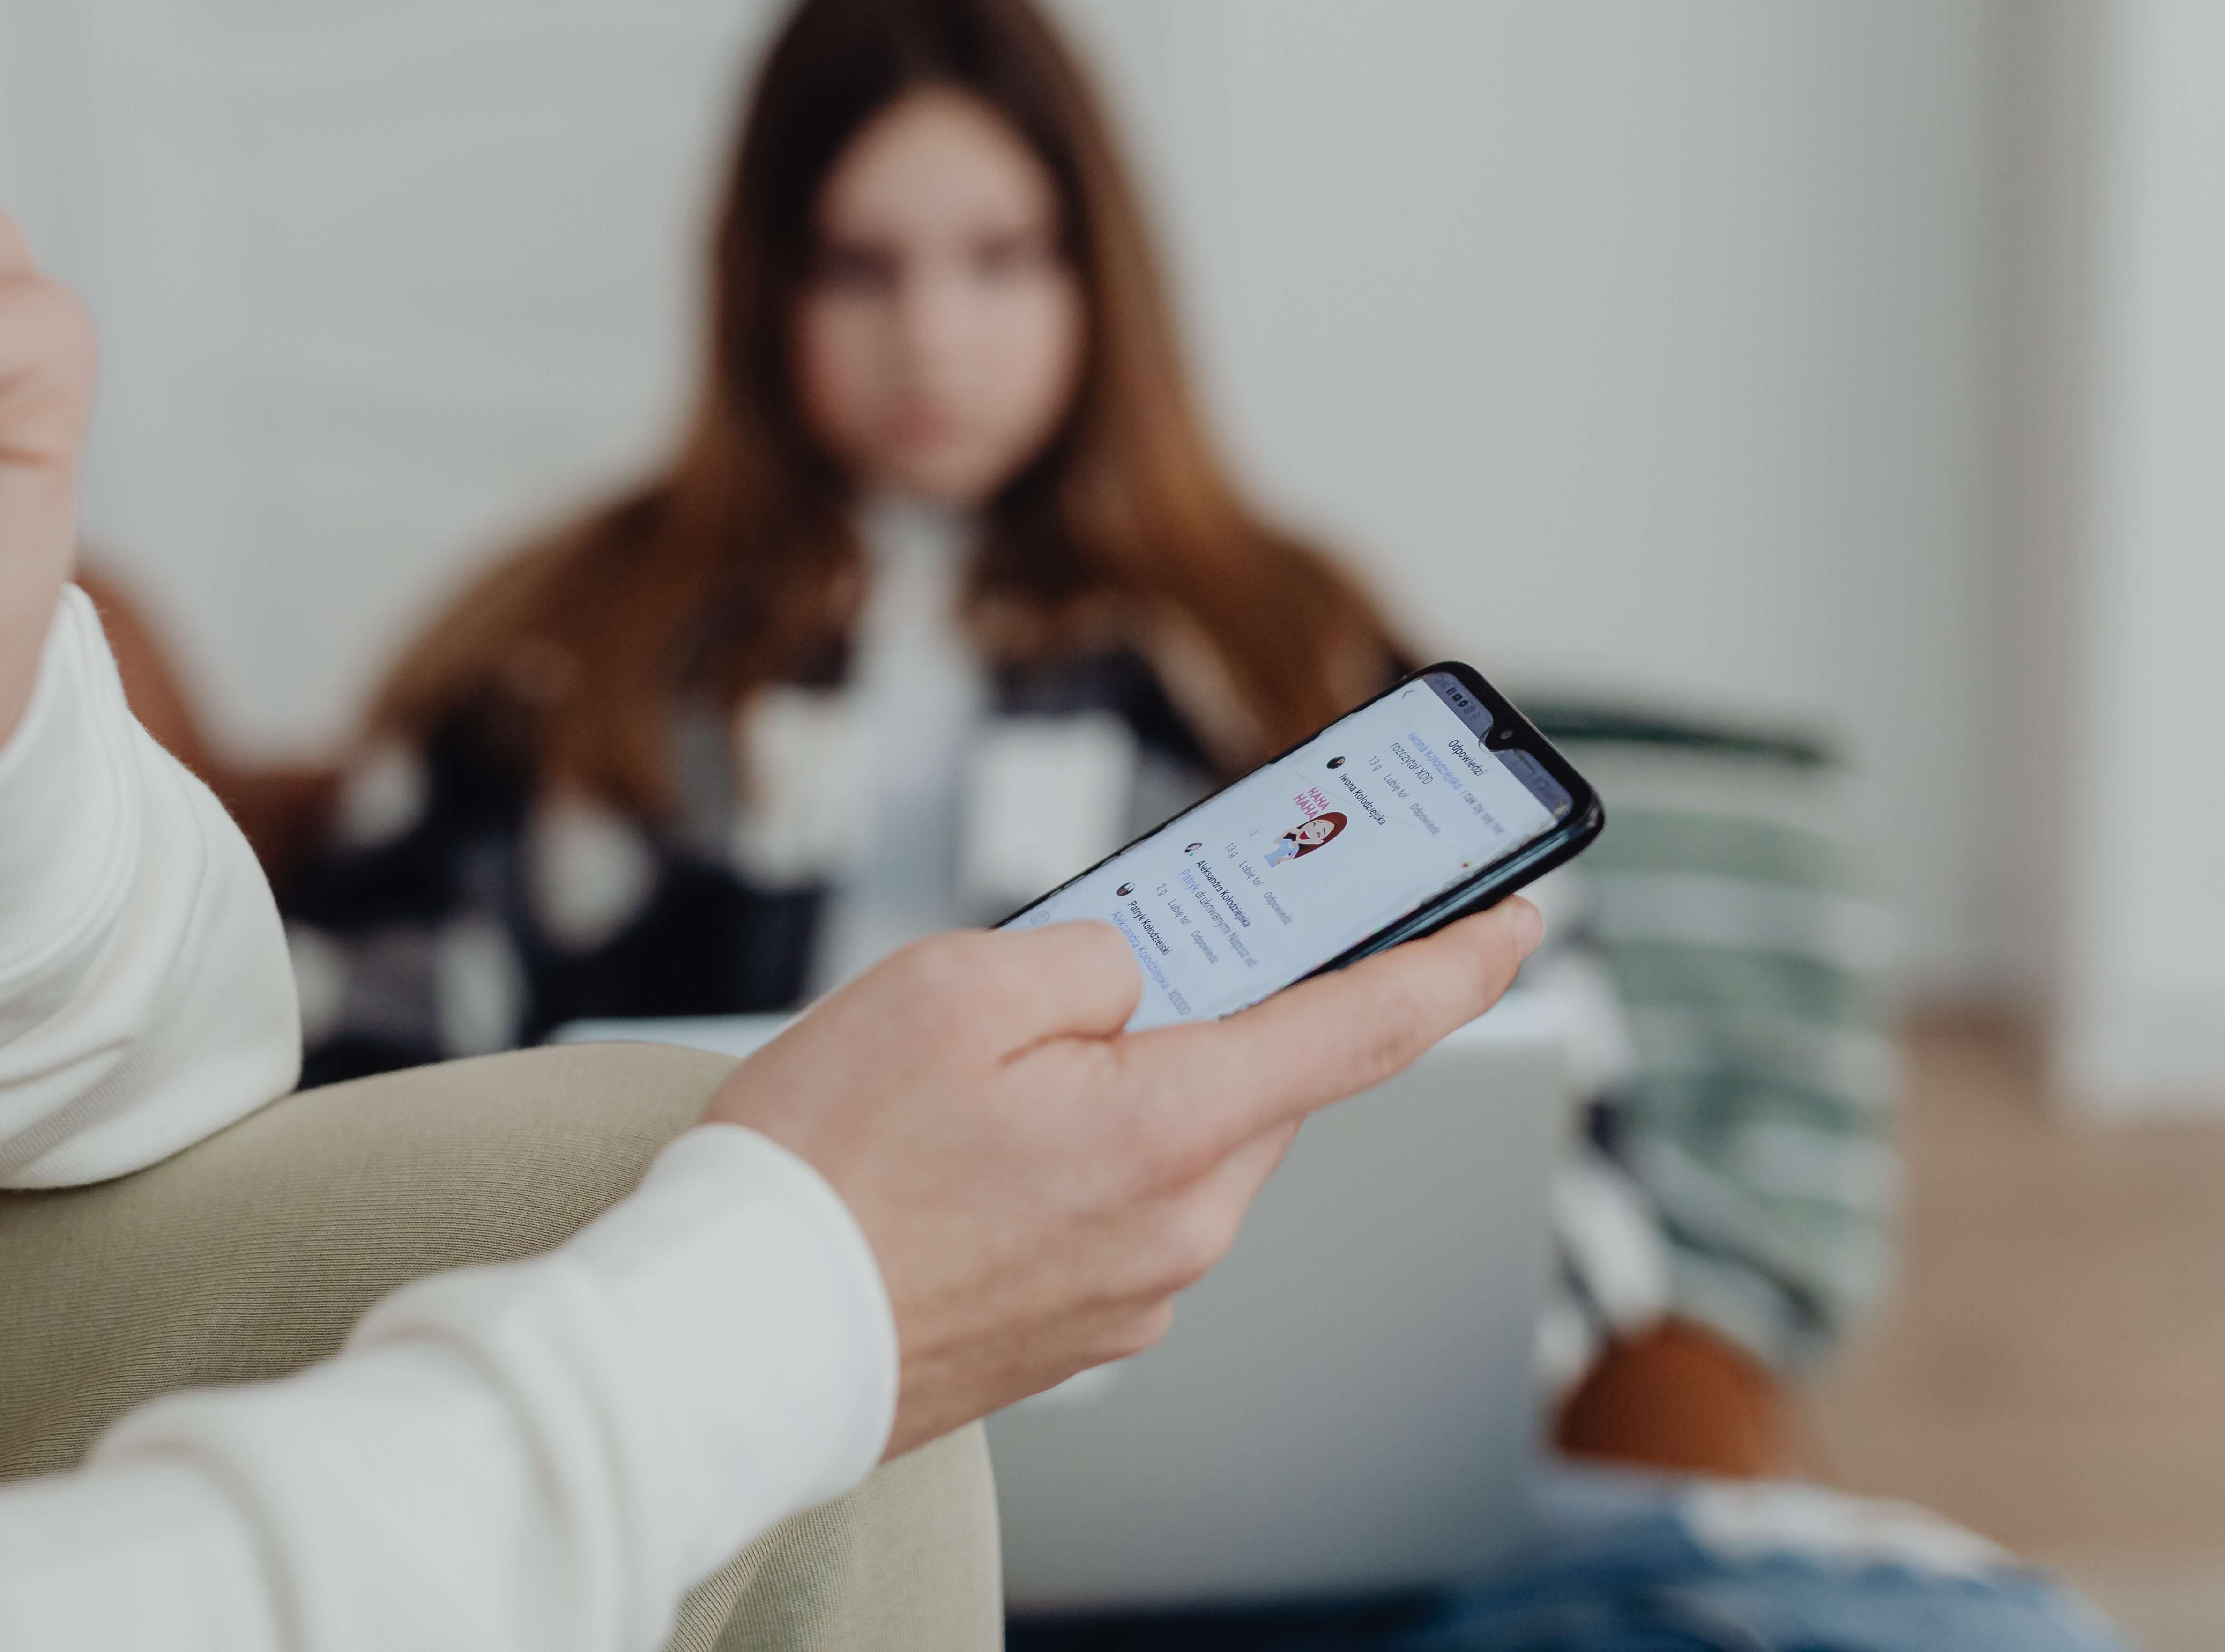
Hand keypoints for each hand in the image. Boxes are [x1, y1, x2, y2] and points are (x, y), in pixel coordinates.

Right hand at [708, 899, 1543, 1457]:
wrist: (737, 1333)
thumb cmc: (826, 1159)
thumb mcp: (949, 984)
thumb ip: (1085, 954)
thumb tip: (1144, 966)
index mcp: (1169, 1128)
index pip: (1364, 1029)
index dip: (1453, 961)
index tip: (1514, 916)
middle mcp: (1181, 1227)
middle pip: (1248, 1081)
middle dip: (1195, 1012)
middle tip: (1097, 965)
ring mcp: (1134, 1293)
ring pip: (1176, 1144)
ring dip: (1115, 1090)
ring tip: (973, 1079)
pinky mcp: (1081, 1331)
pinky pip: (1116, 1210)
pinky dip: (1071, 1160)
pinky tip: (961, 1158)